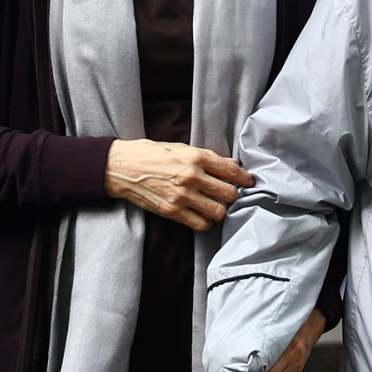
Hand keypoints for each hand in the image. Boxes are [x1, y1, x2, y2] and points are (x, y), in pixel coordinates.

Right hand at [103, 138, 252, 230]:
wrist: (121, 167)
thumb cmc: (150, 154)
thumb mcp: (180, 148)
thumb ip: (206, 157)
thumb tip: (230, 164)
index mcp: (196, 157)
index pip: (231, 170)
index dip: (244, 178)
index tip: (249, 182)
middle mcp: (192, 177)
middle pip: (229, 193)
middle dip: (234, 195)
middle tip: (231, 195)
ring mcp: (182, 196)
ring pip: (218, 212)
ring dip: (221, 211)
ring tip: (217, 206)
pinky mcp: (172, 211)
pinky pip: (200, 224)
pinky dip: (206, 222)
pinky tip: (203, 216)